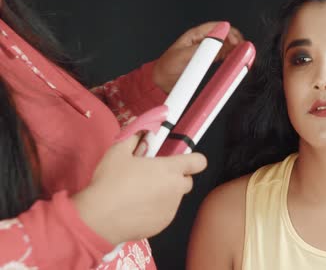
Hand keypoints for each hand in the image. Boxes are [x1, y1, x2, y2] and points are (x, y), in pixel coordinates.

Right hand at [73, 133, 206, 243]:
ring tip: (140, 195)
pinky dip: (156, 211)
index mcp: (170, 169)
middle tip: (154, 177)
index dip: (193, 160)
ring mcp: (171, 209)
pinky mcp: (163, 225)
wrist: (99, 218)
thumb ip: (133, 137)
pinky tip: (137, 210)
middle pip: (187, 181)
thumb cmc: (111, 181)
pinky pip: (165, 214)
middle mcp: (176, 189)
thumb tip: (139, 128)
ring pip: (175, 199)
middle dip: (176, 178)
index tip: (180, 161)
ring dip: (165, 194)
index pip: (199, 162)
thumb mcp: (118, 152)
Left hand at [153, 22, 244, 92]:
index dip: (231, 33)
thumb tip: (219, 33)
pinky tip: (235, 62)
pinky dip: (232, 59)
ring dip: (236, 50)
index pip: (219, 27)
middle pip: (226, 36)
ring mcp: (207, 51)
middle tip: (243, 52)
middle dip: (237, 41)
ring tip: (242, 57)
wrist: (160, 83)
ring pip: (227, 46)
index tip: (238, 43)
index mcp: (197, 35)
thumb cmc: (167, 67)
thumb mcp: (184, 55)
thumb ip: (203, 46)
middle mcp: (204, 41)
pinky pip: (225, 57)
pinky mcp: (209, 61)